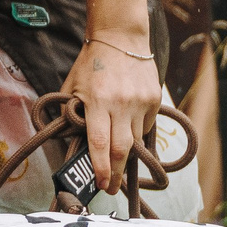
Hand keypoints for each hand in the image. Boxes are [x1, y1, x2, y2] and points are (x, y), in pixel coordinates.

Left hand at [61, 33, 165, 192]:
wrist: (120, 38)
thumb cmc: (91, 65)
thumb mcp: (72, 87)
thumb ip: (71, 114)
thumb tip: (72, 143)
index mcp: (97, 101)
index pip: (100, 143)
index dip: (100, 168)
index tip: (100, 185)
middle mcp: (121, 103)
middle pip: (122, 149)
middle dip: (116, 174)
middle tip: (110, 188)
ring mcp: (141, 102)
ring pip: (135, 140)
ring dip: (125, 155)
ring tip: (117, 165)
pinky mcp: (154, 99)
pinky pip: (145, 126)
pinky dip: (136, 132)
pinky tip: (127, 127)